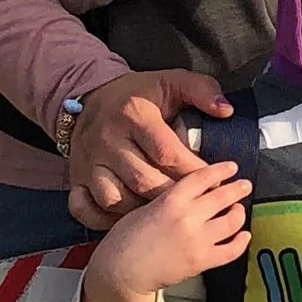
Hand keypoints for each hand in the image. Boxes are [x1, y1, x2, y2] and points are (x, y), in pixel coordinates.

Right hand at [66, 70, 232, 229]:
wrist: (90, 98)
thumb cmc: (139, 95)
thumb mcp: (172, 81)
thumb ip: (202, 90)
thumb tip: (226, 111)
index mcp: (134, 115)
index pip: (167, 152)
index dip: (194, 171)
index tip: (216, 182)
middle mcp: (108, 140)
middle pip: (143, 180)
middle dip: (175, 196)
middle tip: (200, 206)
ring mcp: (89, 163)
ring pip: (116, 199)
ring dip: (144, 212)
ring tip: (169, 215)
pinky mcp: (76, 179)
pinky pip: (86, 209)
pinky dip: (107, 220)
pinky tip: (131, 220)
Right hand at [78, 159, 251, 301]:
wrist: (120, 273)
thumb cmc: (125, 240)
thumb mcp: (144, 207)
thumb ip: (170, 198)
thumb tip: (194, 191)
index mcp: (171, 200)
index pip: (203, 177)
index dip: (220, 170)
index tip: (231, 167)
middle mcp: (188, 218)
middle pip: (223, 196)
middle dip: (238, 188)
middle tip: (244, 185)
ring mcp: (197, 241)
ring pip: (232, 221)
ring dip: (239, 212)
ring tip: (238, 209)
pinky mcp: (201, 262)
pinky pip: (231, 250)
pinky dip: (241, 242)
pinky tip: (244, 235)